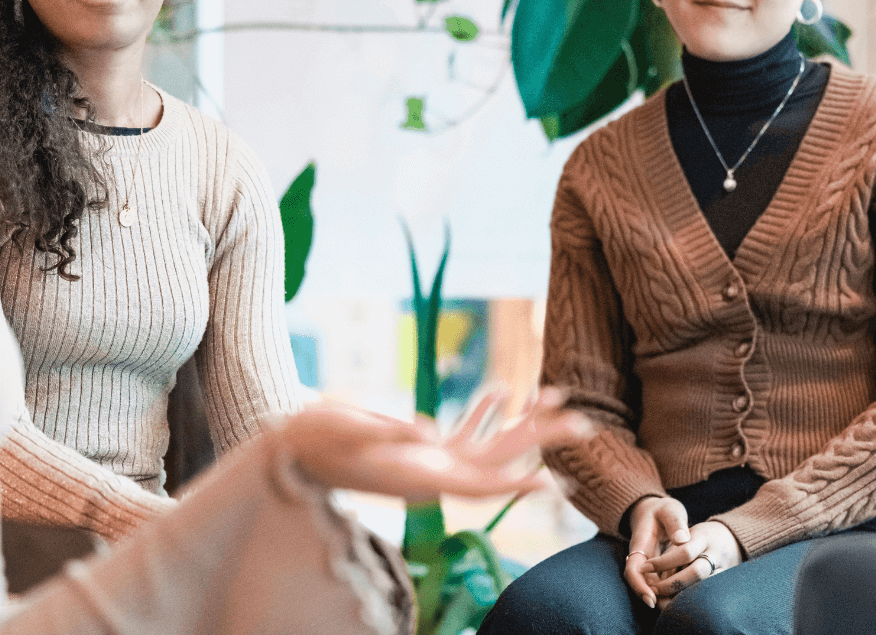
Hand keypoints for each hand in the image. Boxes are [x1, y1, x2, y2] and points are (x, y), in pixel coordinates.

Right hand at [282, 388, 592, 498]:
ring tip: (557, 393)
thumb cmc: (314, 438)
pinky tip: (499, 390)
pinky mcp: (417, 448)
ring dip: (522, 421)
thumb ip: (388, 430)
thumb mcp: (349, 429)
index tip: (553, 480)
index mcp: (420, 476)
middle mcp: (433, 473)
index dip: (517, 484)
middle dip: (542, 441)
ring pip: (487, 445)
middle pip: (499, 461)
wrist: (289, 447)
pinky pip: (460, 434)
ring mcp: (427, 461)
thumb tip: (427, 429)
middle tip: (586, 422)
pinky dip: (482, 412)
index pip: (479, 485)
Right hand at [622, 496, 689, 607]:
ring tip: (673, 606)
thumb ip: (676, 523)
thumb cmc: (663, 510)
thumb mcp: (670, 510)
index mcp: (640, 543)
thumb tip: (682, 539)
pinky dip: (665, 589)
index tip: (651, 597)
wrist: (653, 510)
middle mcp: (641, 556)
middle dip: (649, 596)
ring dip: (658, 595)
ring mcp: (647, 562)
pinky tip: (678, 596)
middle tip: (665, 609)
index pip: (633, 569)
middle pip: (639, 581)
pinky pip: (657, 581)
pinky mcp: (655, 566)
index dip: (639, 585)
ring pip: (648, 583)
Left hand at [645, 520, 743, 601]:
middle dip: (671, 584)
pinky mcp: (727, 583)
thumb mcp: (687, 535)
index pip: (683, 552)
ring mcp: (725, 570)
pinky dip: (691, 599)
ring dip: (681, 596)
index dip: (662, 562)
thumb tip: (656, 578)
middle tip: (653, 590)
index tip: (644, 568)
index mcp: (703, 537)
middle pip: (695, 573)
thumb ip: (673, 552)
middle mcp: (716, 554)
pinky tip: (677, 602)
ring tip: (663, 600)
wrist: (733, 538)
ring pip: (703, 587)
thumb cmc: (701, 537)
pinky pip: (708, 594)